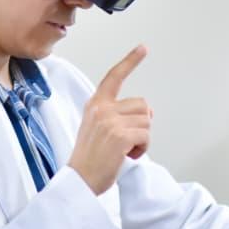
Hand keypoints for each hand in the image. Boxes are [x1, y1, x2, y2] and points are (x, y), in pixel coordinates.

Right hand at [68, 45, 151, 194]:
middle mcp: (102, 109)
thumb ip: (117, 115)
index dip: (130, 61)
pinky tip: (127, 156)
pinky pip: (146, 135)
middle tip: (127, 141)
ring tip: (124, 150)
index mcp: (95, 104)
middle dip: (142, 124)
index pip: (114, 77)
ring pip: (147, 121)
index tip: (143, 48)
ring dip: (142, 138)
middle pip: (142, 105)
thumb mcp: (97, 128)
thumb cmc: (90, 159)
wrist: (79, 180)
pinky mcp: (120, 135)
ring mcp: (110, 121)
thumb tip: (148, 111)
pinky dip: (143, 149)